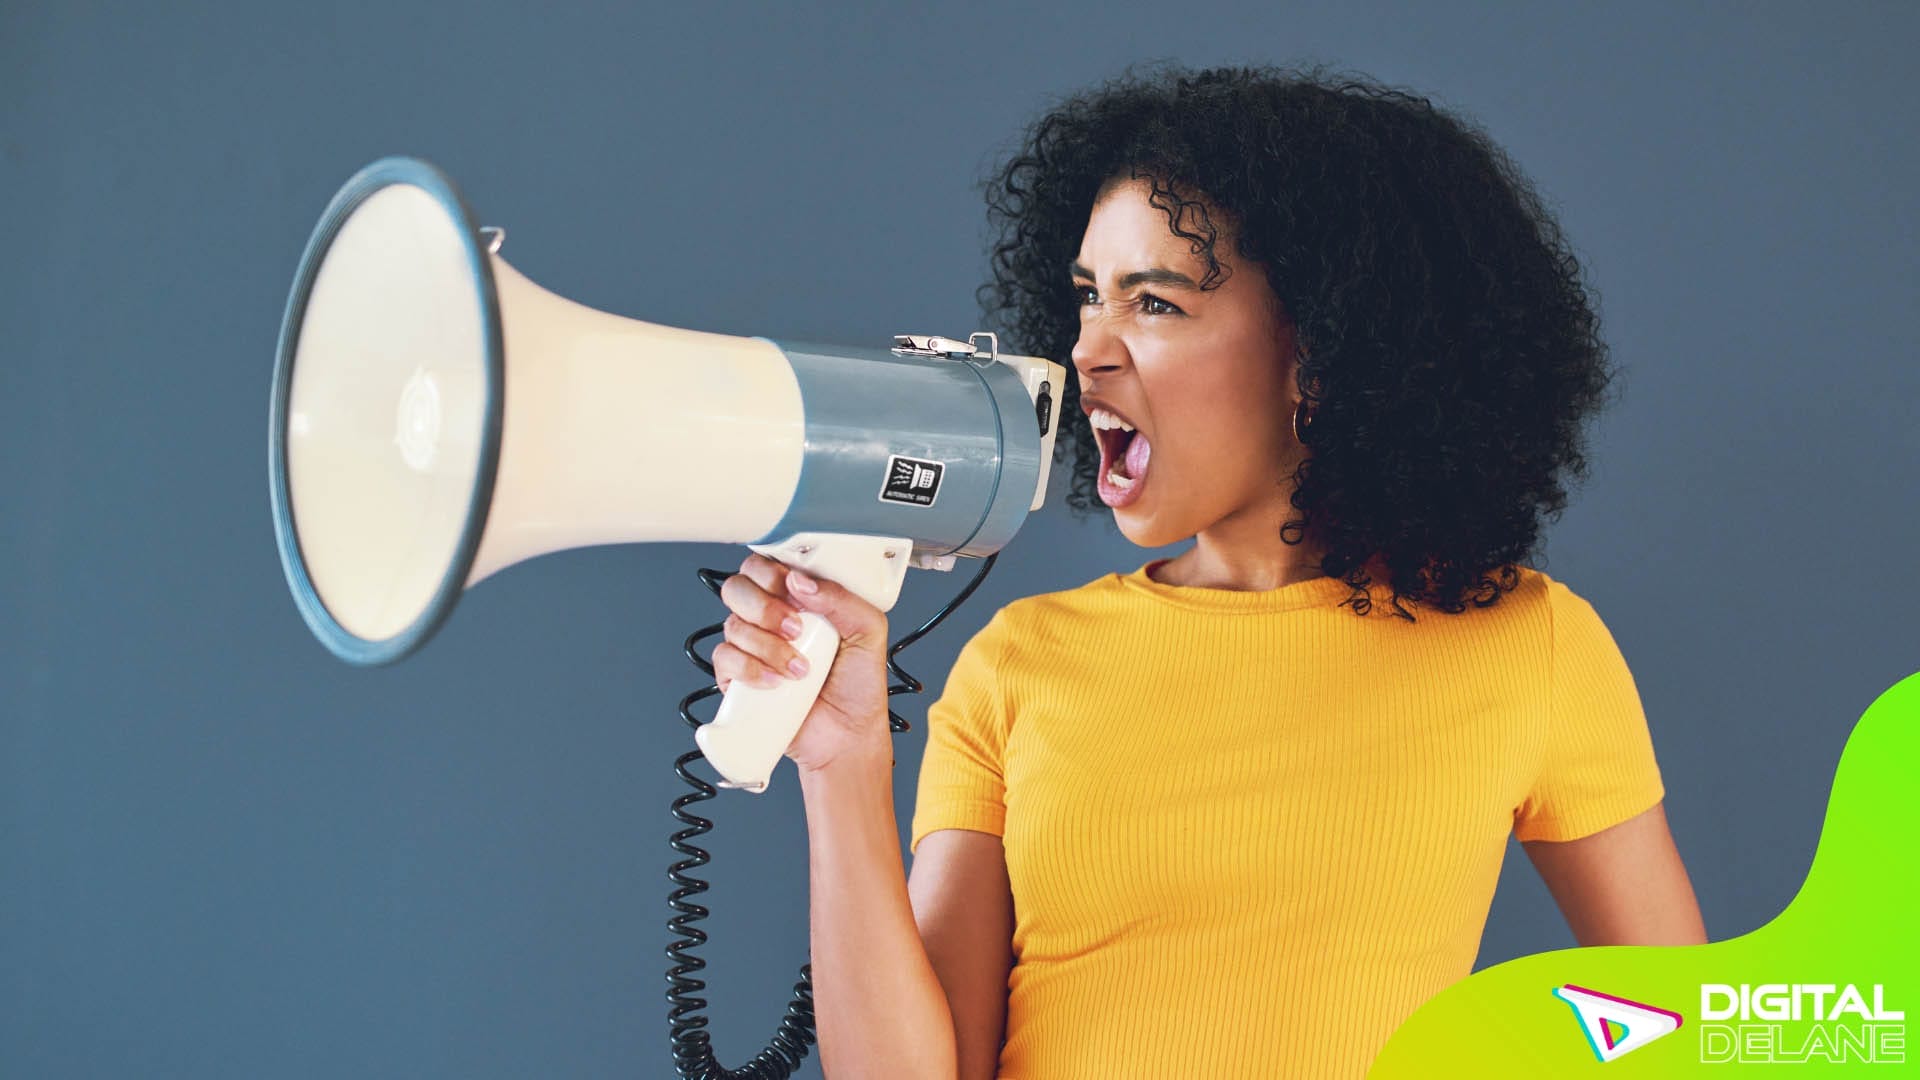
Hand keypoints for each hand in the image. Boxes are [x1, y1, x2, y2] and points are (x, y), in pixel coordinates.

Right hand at [712, 553, 894, 773]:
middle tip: (795, 628)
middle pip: (738, 588)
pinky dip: (751, 670)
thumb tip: (802, 582)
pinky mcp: (737, 678)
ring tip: (800, 668)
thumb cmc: (858, 685)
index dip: (772, 572)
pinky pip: (725, 660)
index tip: (795, 590)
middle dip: (765, 607)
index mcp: (798, 599)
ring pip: (732, 625)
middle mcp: (770, 619)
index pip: (765, 565)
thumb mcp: (868, 631)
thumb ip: (841, 598)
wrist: (847, 735)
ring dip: (767, 646)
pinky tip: (777, 683)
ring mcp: (751, 648)